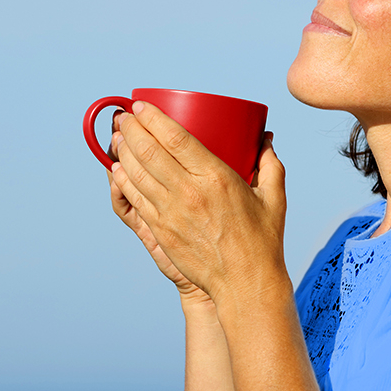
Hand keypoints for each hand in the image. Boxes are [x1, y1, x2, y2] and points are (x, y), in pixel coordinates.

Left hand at [108, 101, 286, 302]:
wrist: (245, 284)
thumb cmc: (262, 241)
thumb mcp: (274, 197)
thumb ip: (270, 164)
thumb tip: (266, 140)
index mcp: (216, 177)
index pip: (174, 137)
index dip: (152, 118)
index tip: (140, 106)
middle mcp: (189, 192)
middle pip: (148, 151)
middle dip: (130, 129)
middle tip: (123, 116)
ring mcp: (170, 213)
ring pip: (135, 173)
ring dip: (122, 151)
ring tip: (117, 136)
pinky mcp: (160, 231)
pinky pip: (134, 198)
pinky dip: (122, 180)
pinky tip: (117, 168)